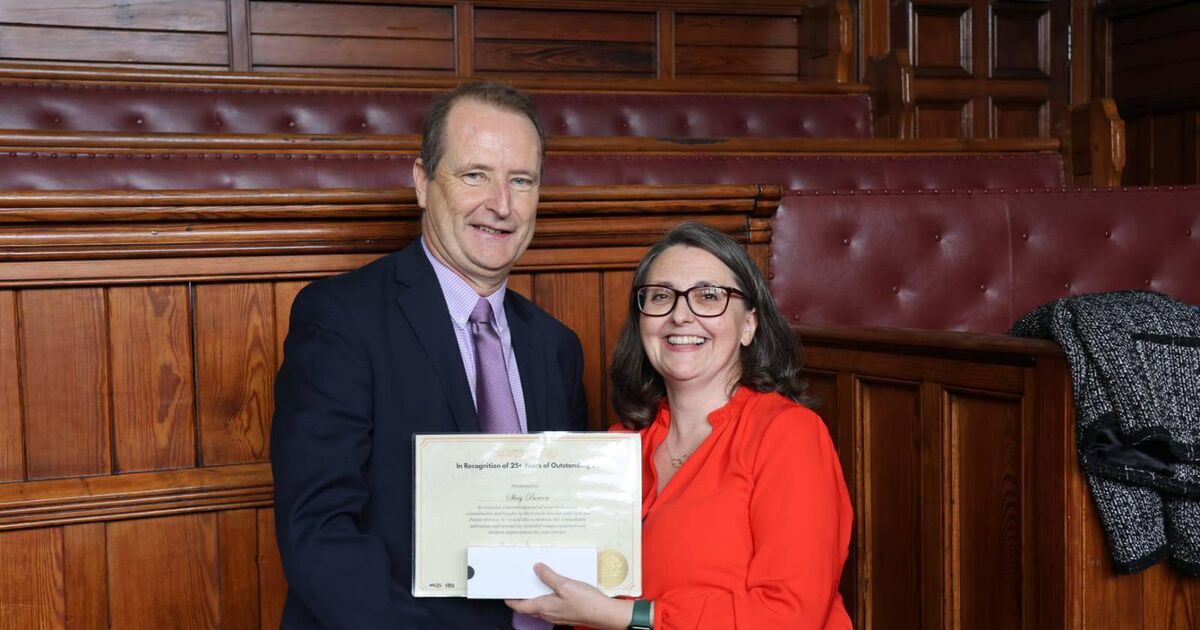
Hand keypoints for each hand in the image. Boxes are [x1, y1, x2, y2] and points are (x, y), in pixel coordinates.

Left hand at [506, 563, 634, 629]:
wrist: (605, 614)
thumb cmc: (586, 602)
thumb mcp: (565, 584)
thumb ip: (549, 576)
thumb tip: (536, 568)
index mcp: (544, 607)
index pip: (520, 606)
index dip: (511, 600)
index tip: (504, 593)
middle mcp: (549, 614)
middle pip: (529, 607)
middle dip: (522, 597)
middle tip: (518, 584)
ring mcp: (558, 615)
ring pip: (541, 607)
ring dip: (535, 596)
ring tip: (535, 582)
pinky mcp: (567, 613)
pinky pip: (552, 605)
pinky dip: (548, 596)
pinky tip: (554, 587)